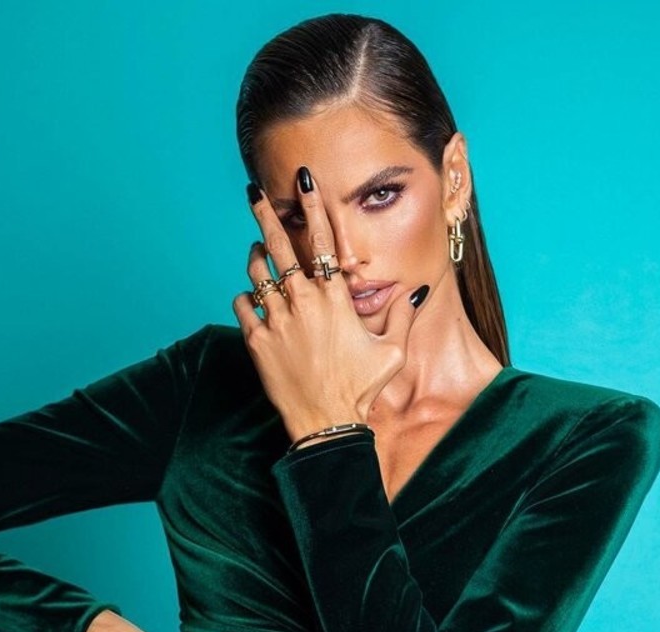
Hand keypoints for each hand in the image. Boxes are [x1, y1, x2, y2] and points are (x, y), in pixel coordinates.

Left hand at [232, 165, 427, 442]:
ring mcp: (276, 320)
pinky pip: (242, 305)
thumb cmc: (361, 389)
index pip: (321, 240)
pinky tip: (251, 298)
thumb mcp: (392, 352)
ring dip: (256, 259)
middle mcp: (302, 302)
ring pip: (256, 273)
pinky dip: (245, 297)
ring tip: (257, 252)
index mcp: (334, 298)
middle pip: (277, 245)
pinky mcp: (257, 341)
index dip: (313, 206)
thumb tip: (417, 291)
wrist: (327, 423)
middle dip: (266, 214)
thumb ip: (402, 317)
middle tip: (255, 193)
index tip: (304, 181)